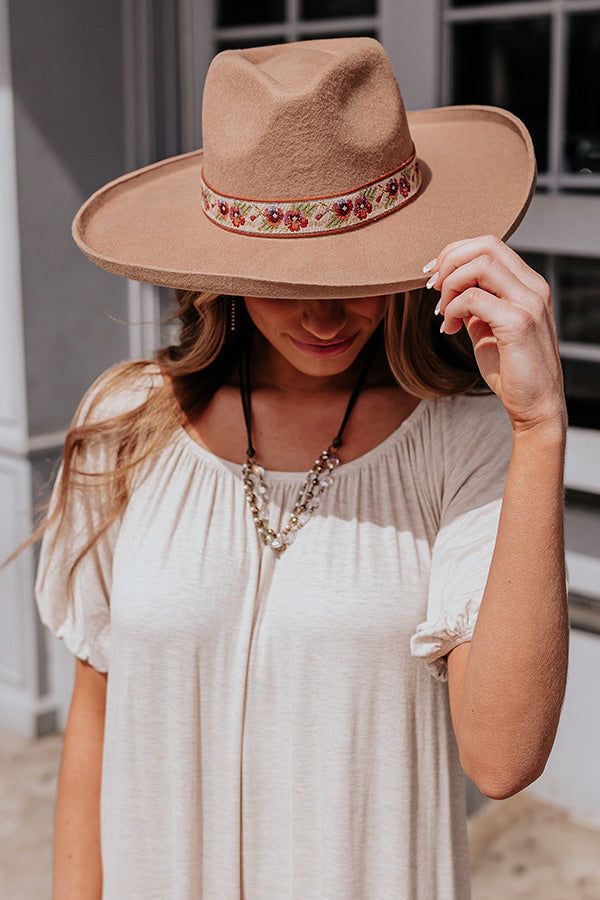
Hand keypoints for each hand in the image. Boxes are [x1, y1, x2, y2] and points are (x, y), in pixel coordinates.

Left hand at [426, 234, 567, 436]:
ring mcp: (529, 302)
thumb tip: (450, 289)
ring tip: (443, 313)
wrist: (534, 405)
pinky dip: (453, 309)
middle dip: (449, 261)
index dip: (454, 252)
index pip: (490, 245)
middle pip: (485, 245)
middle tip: (432, 289)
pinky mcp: (519, 322)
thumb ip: (475, 304)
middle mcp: (533, 287)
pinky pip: (474, 298)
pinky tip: (449, 329)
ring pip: (480, 264)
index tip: (433, 274)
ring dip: (450, 285)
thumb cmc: (512, 370)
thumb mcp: (488, 328)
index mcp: (528, 285)